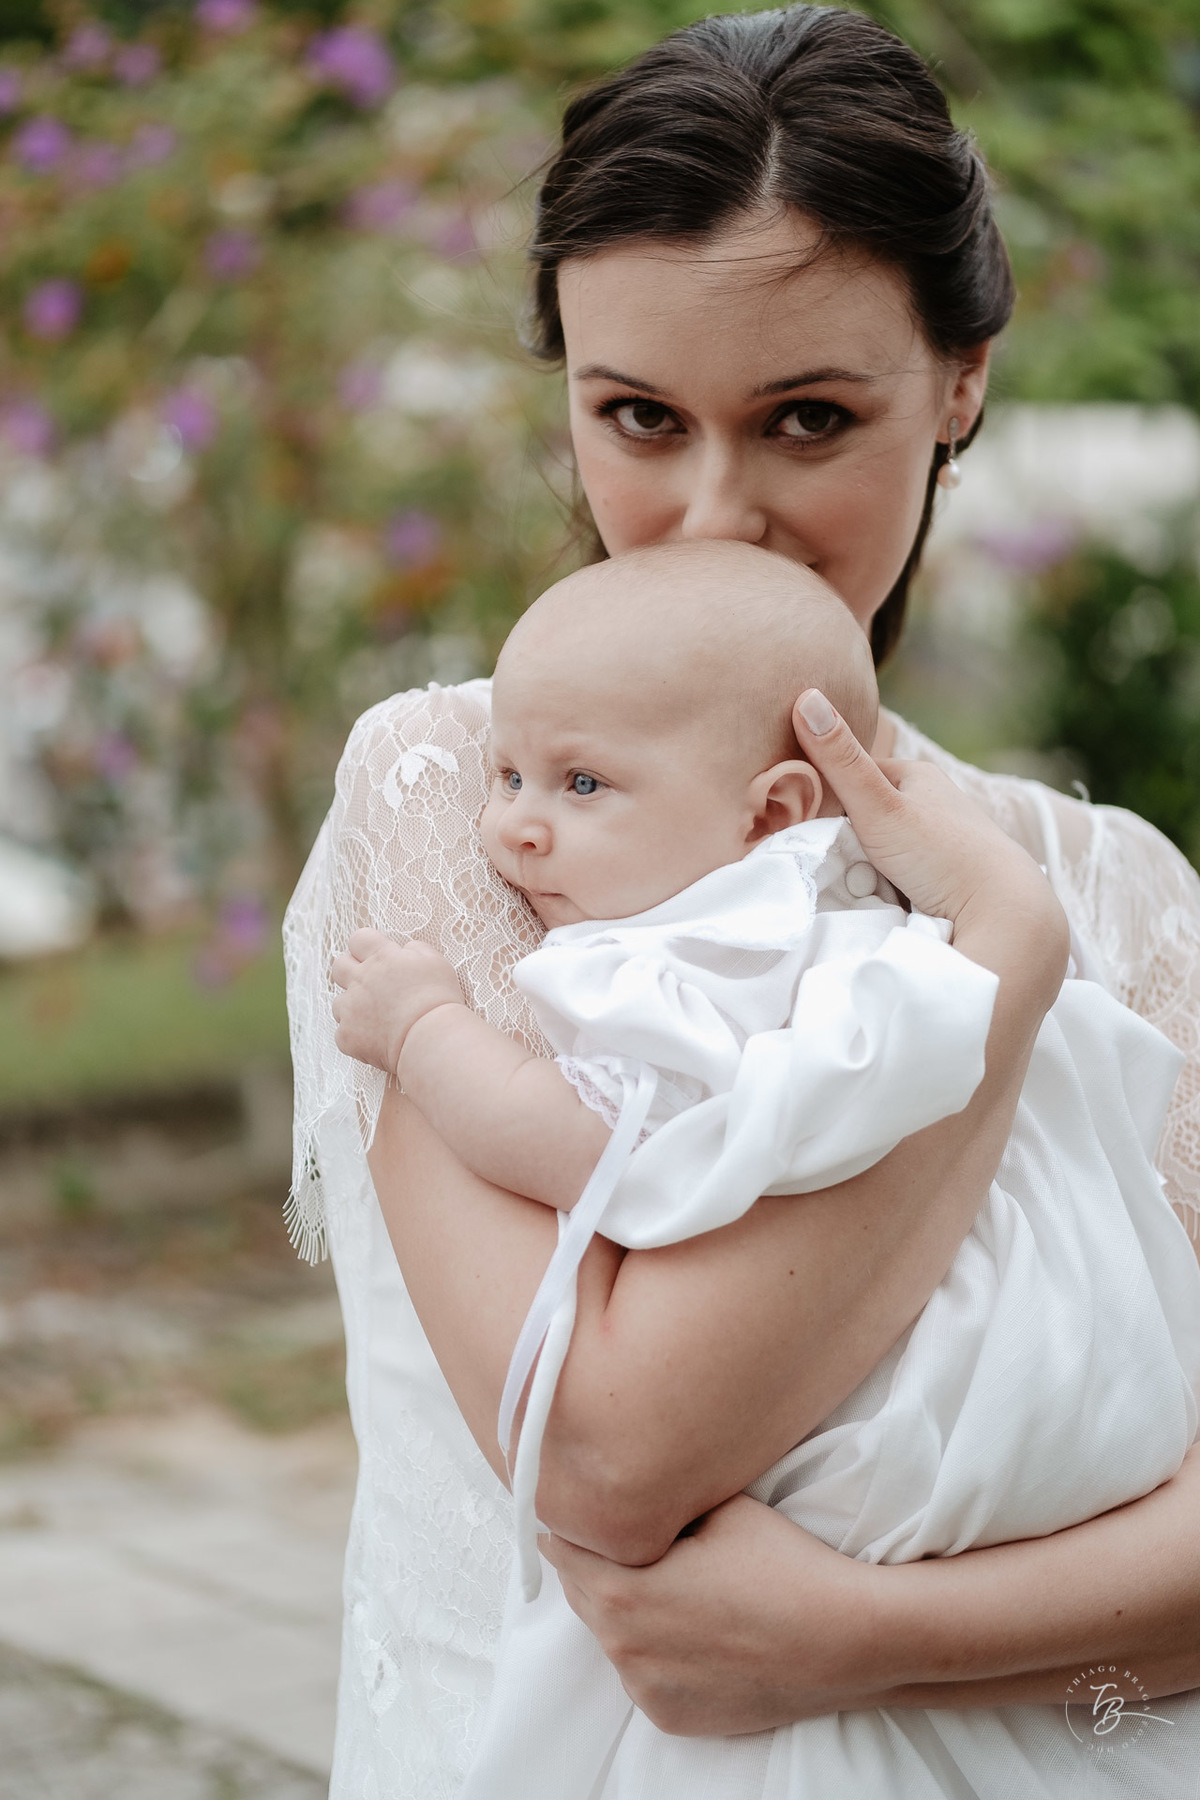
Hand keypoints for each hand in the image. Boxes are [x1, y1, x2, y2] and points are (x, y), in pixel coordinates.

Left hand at [330, 928, 463, 1074]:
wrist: (431, 1037)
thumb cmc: (438, 999)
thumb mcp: (435, 963)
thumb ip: (416, 949)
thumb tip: (405, 949)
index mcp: (382, 957)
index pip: (359, 939)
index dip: (364, 947)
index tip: (375, 957)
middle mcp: (361, 979)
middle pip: (339, 966)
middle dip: (349, 972)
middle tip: (369, 985)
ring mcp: (351, 1008)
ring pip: (339, 1003)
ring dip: (353, 1008)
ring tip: (377, 1019)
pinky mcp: (346, 1035)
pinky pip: (343, 1033)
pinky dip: (357, 1037)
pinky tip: (377, 1041)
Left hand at [543, 1494, 892, 1735]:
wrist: (842, 1639)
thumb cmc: (781, 1563)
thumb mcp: (714, 1507)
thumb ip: (654, 1502)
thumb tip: (623, 1489)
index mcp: (621, 1591)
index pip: (560, 1548)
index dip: (571, 1521)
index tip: (583, 1504)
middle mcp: (622, 1649)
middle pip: (580, 1593)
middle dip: (595, 1563)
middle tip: (628, 1536)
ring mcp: (645, 1689)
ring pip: (610, 1635)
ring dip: (623, 1608)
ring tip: (672, 1581)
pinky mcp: (671, 1716)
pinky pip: (642, 1672)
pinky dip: (653, 1649)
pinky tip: (693, 1625)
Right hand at [794, 689, 1059, 935]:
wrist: (1002, 911)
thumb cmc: (940, 853)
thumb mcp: (878, 807)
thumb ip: (840, 762)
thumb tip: (805, 695)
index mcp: (916, 774)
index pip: (850, 775)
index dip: (822, 799)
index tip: (801, 828)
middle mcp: (932, 799)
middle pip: (865, 812)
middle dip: (844, 835)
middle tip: (831, 863)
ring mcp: (941, 836)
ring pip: (883, 843)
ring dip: (866, 863)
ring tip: (859, 885)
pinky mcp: (947, 870)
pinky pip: (903, 869)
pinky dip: (889, 881)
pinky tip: (885, 897)